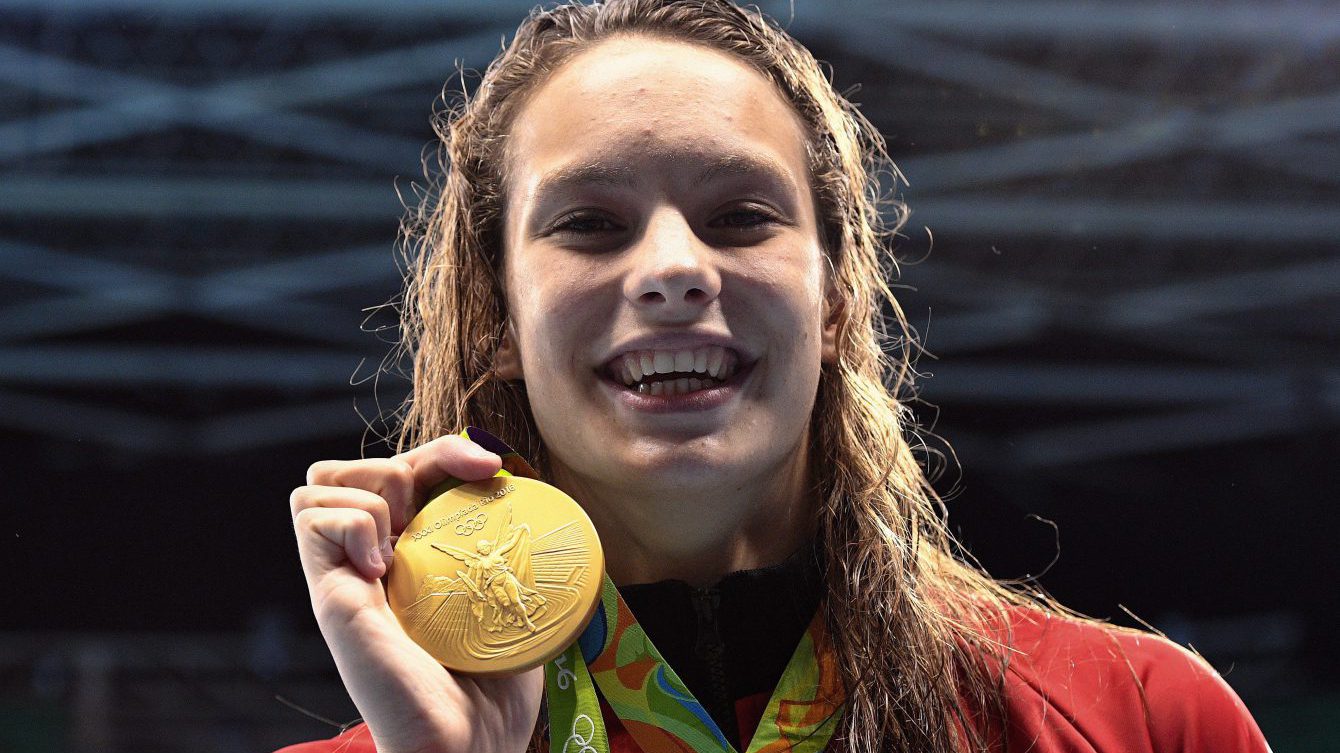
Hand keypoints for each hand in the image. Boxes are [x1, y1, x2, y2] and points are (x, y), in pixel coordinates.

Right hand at [291, 435, 543, 752]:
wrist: (470, 746)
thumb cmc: (494, 690)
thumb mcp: (512, 603)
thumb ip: (512, 557)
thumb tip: (537, 502)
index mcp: (414, 556)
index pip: (410, 471)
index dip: (445, 450)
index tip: (494, 468)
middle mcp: (375, 560)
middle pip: (355, 466)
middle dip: (403, 459)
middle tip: (446, 496)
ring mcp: (348, 576)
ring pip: (320, 484)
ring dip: (372, 488)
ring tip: (405, 539)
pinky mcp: (331, 596)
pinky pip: (312, 520)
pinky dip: (353, 522)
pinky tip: (385, 567)